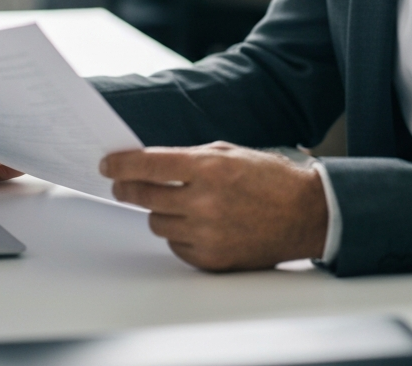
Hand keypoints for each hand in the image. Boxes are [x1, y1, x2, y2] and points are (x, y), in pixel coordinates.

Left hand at [102, 141, 327, 270]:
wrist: (304, 214)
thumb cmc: (269, 178)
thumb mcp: (229, 153)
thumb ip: (189, 158)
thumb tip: (150, 164)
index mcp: (210, 168)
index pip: (150, 165)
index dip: (123, 164)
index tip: (108, 164)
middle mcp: (205, 201)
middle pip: (145, 197)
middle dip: (127, 188)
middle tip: (121, 185)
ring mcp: (207, 234)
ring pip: (157, 223)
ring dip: (159, 211)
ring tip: (176, 202)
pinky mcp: (212, 259)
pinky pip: (175, 246)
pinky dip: (179, 234)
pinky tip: (195, 222)